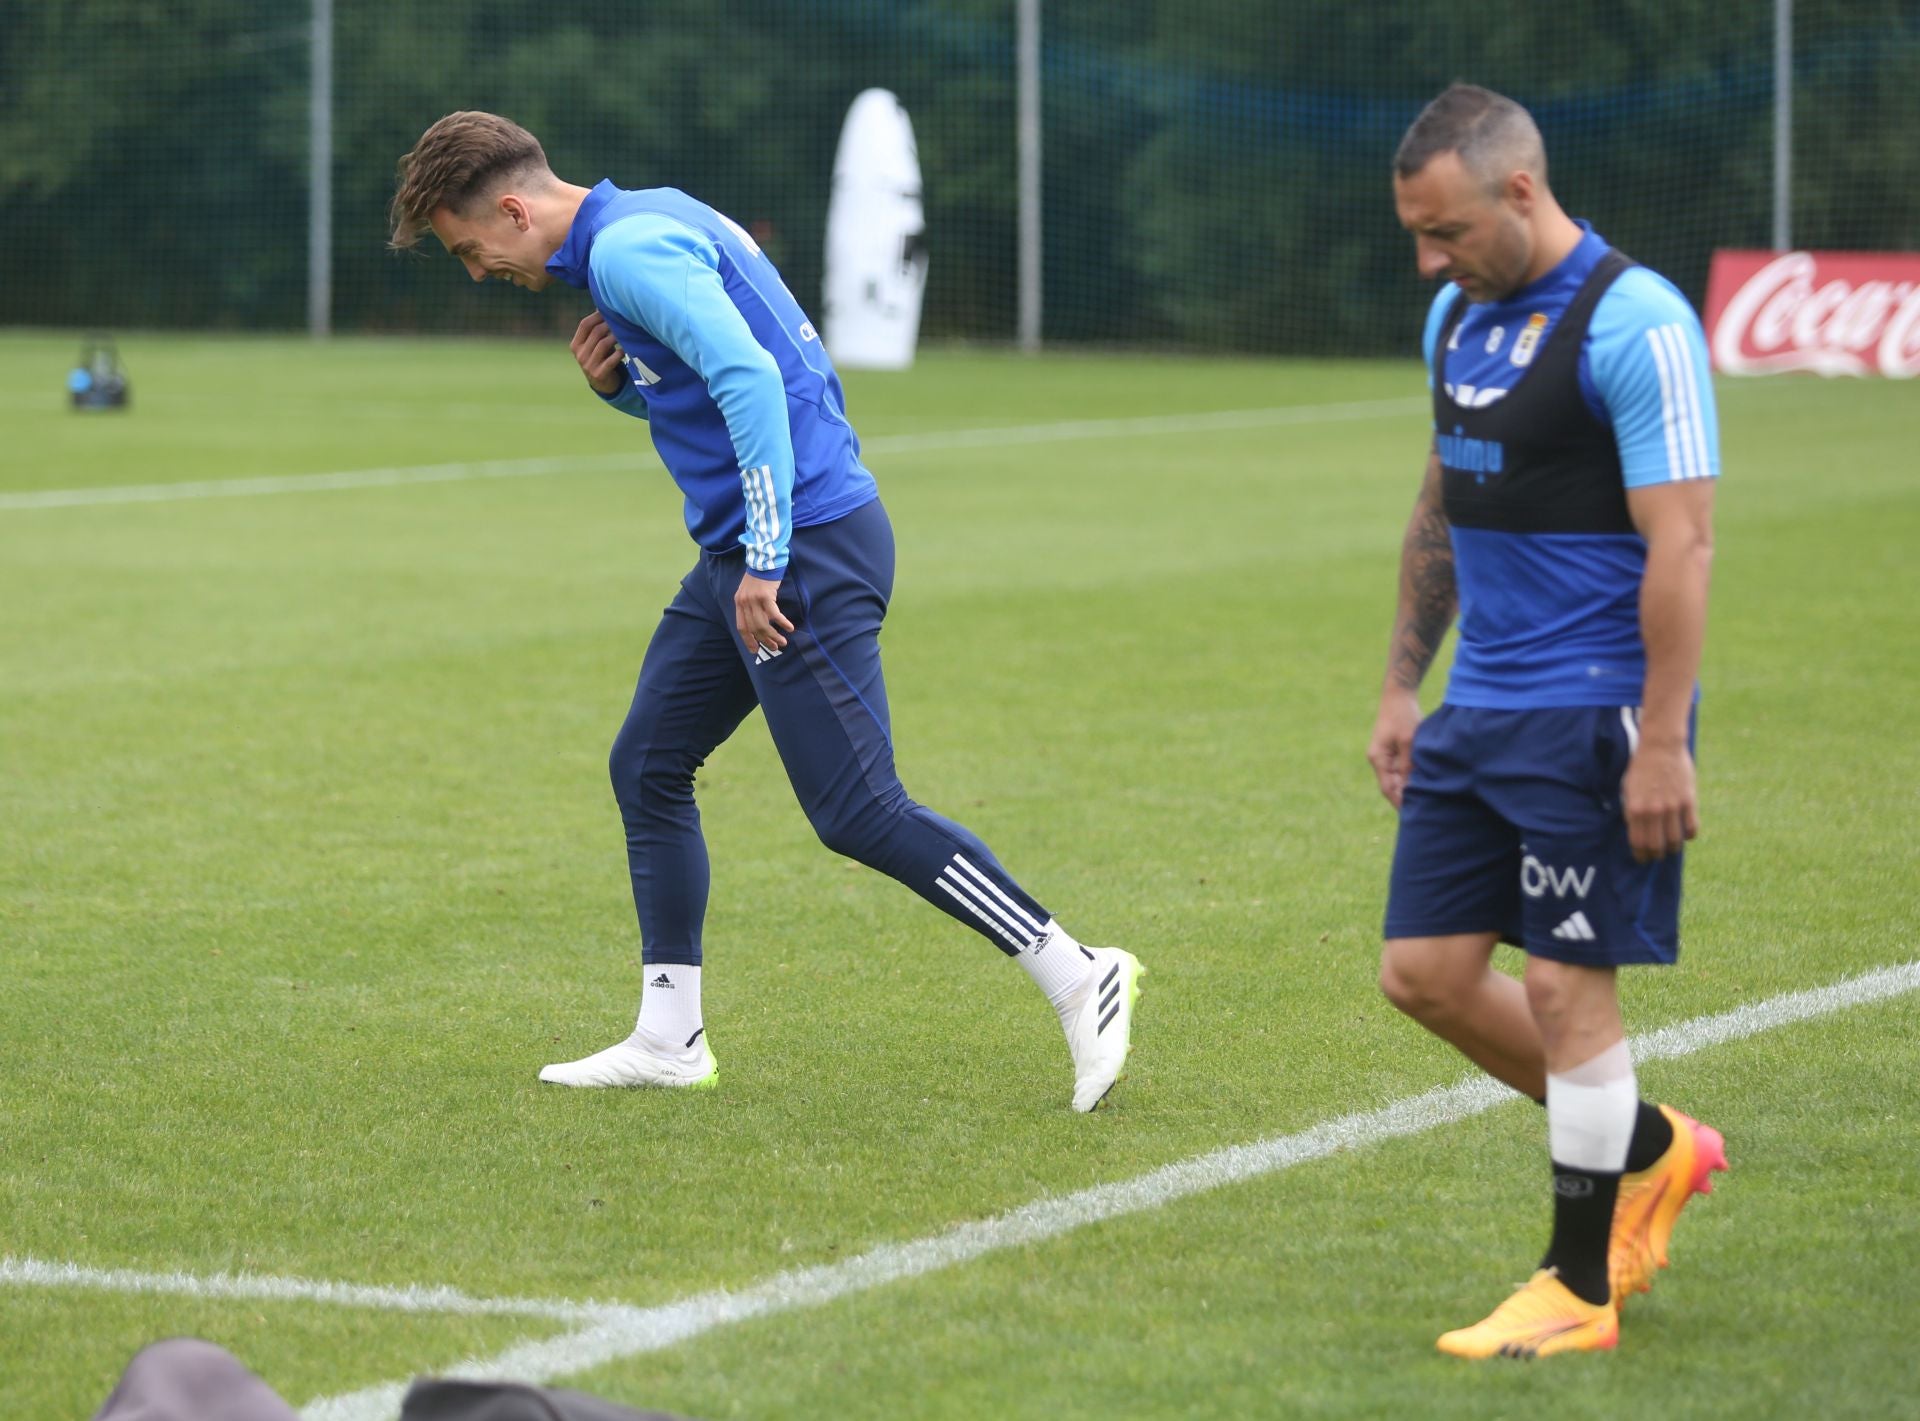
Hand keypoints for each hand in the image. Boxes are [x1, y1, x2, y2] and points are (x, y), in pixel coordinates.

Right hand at [570, 313, 626, 394]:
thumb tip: (603, 305)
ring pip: (603, 344)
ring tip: (626, 333)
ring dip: (616, 336)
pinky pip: (611, 360)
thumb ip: (597, 328)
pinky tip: (626, 349)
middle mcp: (579, 354)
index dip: (598, 315)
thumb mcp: (595, 343)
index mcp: (576, 345)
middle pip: (596, 332)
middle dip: (610, 324)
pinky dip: (620, 352)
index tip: (610, 310)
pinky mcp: (599, 374)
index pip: (585, 324)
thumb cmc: (601, 357)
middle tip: (623, 320)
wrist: (603, 383)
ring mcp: (588, 365)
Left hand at [735, 573, 793, 657]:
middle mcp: (745, 603)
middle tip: (775, 647)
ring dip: (774, 635)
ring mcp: (754, 600)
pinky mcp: (766, 596)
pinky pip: (774, 615)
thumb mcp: (748, 592)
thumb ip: (750, 606)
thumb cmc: (759, 576)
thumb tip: (759, 623)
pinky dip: (782, 623)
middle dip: (765, 641)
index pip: (742, 627)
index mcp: (739, 603)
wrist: (764, 561)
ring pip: (763, 624)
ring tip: (783, 642)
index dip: (748, 640)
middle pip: (754, 628)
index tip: (755, 650)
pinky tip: (790, 628)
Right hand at [1367, 687, 1421, 808]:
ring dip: (1408, 787)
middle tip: (1423, 810)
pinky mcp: (1392, 750)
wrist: (1398, 695)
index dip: (1399, 802)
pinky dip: (1409, 776)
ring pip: (1396, 778)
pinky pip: (1400, 769)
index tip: (1413, 814)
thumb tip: (1411, 787)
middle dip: (1404, 797)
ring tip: (1425, 799)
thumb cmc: (1403, 715)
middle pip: (1391, 785)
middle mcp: (1378, 759)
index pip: (1387, 788)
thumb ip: (1408, 765)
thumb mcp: (1409, 741)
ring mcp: (1384, 755)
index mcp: (1378, 758)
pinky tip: (1422, 782)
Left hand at [1622, 738, 1698, 861]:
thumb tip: (1635, 829)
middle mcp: (1653, 811)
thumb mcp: (1628, 789)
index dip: (1640, 854)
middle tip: (1656, 856)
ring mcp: (1672, 807)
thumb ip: (1631, 809)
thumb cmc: (1641, 767)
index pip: (1637, 842)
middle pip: (1656, 845)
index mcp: (1634, 809)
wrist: (1660, 747)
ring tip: (1671, 849)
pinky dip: (1689, 836)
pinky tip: (1686, 835)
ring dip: (1672, 848)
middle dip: (1655, 855)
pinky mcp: (1689, 801)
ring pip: (1674, 840)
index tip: (1642, 858)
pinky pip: (1691, 828)